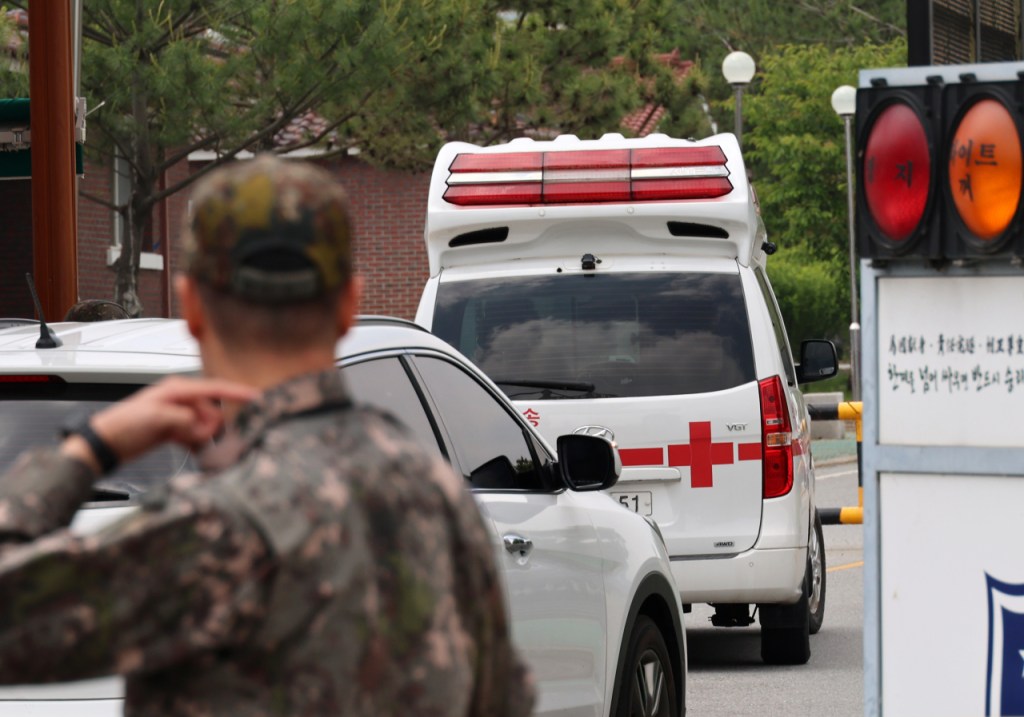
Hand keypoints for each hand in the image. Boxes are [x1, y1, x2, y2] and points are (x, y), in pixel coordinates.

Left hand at [62, 377, 258, 471]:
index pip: (214, 388)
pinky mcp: (175, 429)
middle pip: (212, 412)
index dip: (237, 393)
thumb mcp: (156, 418)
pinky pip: (196, 436)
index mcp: (177, 389)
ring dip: (202, 438)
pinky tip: (192, 451)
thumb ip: (185, 419)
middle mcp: (180, 399)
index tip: (256, 397)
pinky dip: (196, 444)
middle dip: (210, 427)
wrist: (105, 443)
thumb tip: (203, 427)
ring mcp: (178, 414)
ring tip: (189, 445)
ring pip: (205, 426)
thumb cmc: (124, 425)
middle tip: (194, 438)